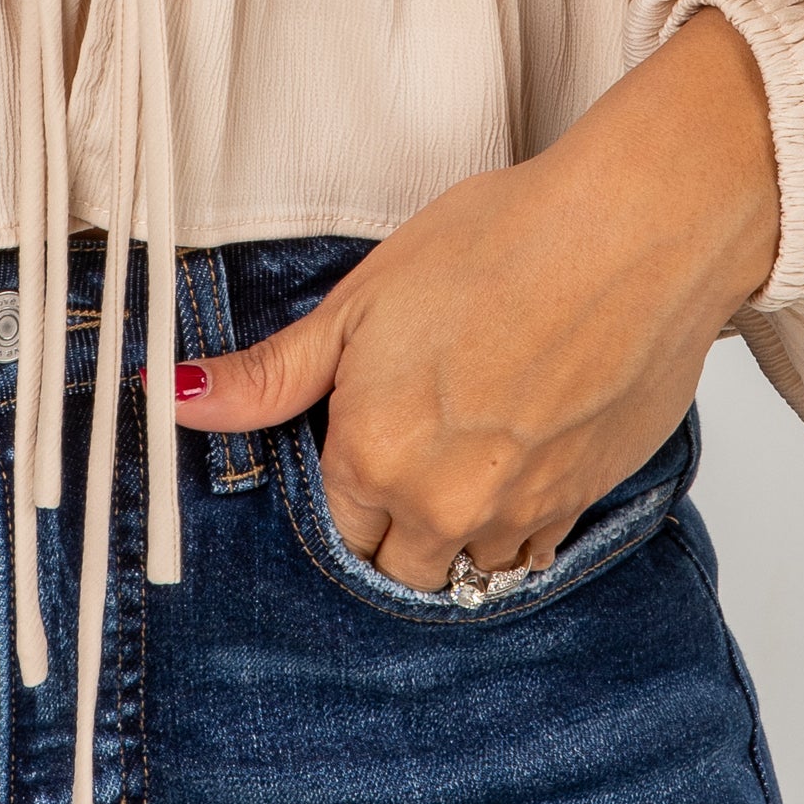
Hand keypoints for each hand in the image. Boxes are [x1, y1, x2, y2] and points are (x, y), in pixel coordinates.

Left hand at [170, 11, 780, 584]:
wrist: (632, 234)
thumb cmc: (500, 245)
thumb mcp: (363, 300)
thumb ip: (271, 373)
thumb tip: (171, 395)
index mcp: (374, 456)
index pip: (336, 526)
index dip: (345, 479)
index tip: (364, 437)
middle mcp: (442, 505)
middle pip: (397, 563)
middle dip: (393, 521)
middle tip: (415, 445)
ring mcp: (519, 514)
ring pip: (465, 568)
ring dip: (455, 533)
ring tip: (468, 454)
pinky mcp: (585, 504)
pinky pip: (531, 554)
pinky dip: (516, 529)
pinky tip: (519, 463)